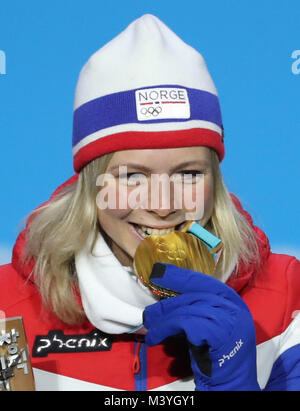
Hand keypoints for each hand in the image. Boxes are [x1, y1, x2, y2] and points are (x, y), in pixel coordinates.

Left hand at [143, 263, 259, 390]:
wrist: (233, 386)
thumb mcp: (211, 327)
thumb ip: (198, 310)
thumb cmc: (218, 357)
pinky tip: (155, 338)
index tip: (159, 271)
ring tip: (149, 328)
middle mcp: (234, 307)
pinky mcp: (218, 332)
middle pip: (194, 294)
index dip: (180, 276)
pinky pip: (184, 323)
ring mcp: (229, 319)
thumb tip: (168, 297)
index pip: (204, 281)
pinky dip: (165, 328)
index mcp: (233, 302)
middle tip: (148, 311)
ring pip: (187, 308)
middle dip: (167, 301)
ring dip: (163, 318)